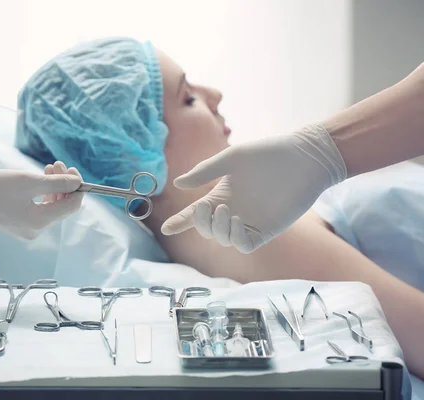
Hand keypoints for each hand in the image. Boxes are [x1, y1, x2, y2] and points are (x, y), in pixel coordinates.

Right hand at [0, 160, 83, 239]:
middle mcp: (35, 230)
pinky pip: (40, 209)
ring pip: (51, 207)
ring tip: (49, 168)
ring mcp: (27, 229)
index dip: (77, 188)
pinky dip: (43, 194)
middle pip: (62, 207)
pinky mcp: (19, 223)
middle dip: (64, 185)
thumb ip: (57, 183)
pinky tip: (41, 179)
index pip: (71, 207)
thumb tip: (78, 183)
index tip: (74, 171)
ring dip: (54, 187)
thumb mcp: (30, 181)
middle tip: (58, 164)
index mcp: (40, 222)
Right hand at [161, 124, 346, 252]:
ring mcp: (249, 222)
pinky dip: (234, 238)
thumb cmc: (267, 154)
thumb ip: (205, 171)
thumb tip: (177, 184)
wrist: (303, 158)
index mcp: (221, 195)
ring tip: (226, 211)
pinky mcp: (266, 230)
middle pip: (206, 228)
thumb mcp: (232, 158)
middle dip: (201, 222)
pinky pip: (244, 244)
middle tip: (206, 206)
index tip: (167, 228)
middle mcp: (232, 211)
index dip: (181, 222)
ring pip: (223, 238)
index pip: (196, 214)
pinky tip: (237, 221)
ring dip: (218, 229)